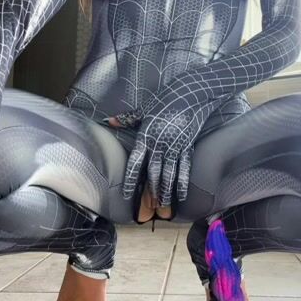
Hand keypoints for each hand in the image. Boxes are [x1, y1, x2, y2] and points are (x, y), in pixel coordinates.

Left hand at [108, 87, 221, 206]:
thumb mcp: (144, 108)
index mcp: (146, 136)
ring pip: (169, 173)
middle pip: (154, 172)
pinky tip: (180, 194)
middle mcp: (159, 144)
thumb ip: (127, 118)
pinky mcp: (187, 146)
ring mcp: (174, 147)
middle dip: (152, 190)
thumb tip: (109, 121)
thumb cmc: (165, 99)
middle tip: (150, 206)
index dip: (131, 179)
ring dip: (167, 190)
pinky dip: (182, 182)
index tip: (126, 194)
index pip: (136, 162)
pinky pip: (184, 168)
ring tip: (164, 204)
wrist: (191, 93)